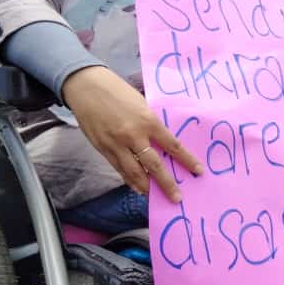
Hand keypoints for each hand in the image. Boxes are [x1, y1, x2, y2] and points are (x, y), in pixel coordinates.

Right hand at [62, 66, 202, 200]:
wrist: (85, 86)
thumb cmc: (116, 90)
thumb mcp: (141, 103)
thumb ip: (150, 123)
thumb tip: (160, 140)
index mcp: (148, 121)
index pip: (173, 146)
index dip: (186, 160)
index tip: (198, 171)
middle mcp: (133, 136)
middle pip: (154, 166)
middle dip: (167, 184)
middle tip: (177, 197)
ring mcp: (116, 144)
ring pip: (134, 172)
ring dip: (146, 186)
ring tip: (155, 196)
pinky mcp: (102, 148)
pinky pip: (118, 168)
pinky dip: (128, 179)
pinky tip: (136, 186)